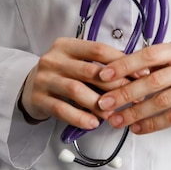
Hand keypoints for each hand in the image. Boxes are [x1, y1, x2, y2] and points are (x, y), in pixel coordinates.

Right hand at [20, 37, 142, 128]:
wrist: (29, 87)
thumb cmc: (63, 74)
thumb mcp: (78, 63)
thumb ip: (101, 65)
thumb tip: (137, 72)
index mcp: (66, 46)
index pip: (98, 50)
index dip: (122, 62)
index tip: (141, 75)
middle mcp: (53, 59)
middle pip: (89, 71)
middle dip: (114, 85)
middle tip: (132, 97)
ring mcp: (44, 79)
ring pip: (76, 90)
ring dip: (98, 103)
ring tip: (113, 113)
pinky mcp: (38, 99)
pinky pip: (62, 109)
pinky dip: (80, 117)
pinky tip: (94, 123)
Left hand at [96, 40, 170, 133]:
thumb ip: (154, 64)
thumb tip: (114, 72)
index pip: (149, 55)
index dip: (125, 65)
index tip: (103, 75)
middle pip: (153, 80)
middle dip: (125, 93)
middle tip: (104, 104)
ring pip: (162, 101)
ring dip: (135, 113)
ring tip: (117, 121)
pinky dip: (153, 124)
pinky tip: (138, 128)